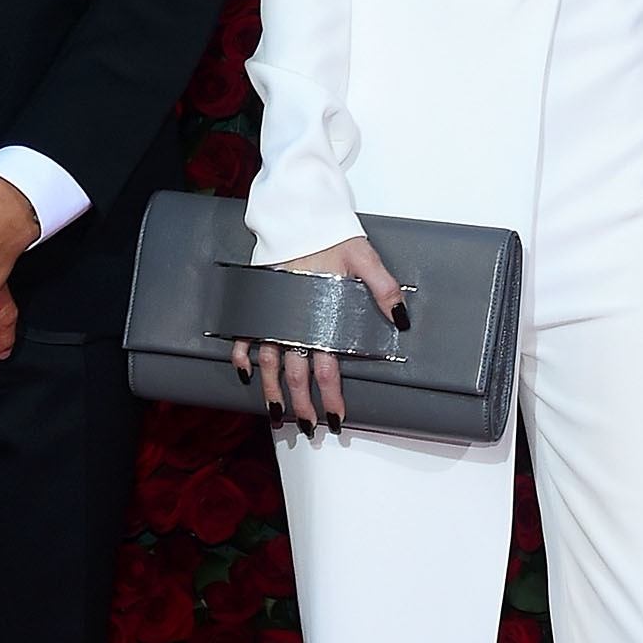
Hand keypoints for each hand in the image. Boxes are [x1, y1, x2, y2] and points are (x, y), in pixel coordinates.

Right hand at [230, 234, 405, 433]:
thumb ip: (384, 290)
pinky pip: (245, 335)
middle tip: (308, 427)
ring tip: (276, 415)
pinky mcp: (260, 302)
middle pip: (296, 374)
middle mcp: (294, 321)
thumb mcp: (365, 259)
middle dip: (302, 404)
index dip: (331, 395)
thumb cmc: (333, 235)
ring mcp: (273, 313)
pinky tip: (246, 373)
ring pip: (270, 362)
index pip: (327, 368)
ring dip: (272, 391)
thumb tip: (401, 320)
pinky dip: (242, 354)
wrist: (300, 214)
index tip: (336, 417)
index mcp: (320, 316)